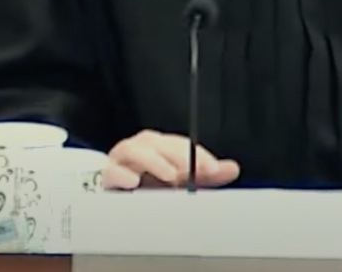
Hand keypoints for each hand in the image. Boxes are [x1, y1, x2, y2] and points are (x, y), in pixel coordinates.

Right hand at [103, 129, 240, 189]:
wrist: (120, 197)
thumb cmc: (153, 185)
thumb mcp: (184, 181)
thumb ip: (206, 174)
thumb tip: (233, 168)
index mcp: (162, 146)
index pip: (182, 145)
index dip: (199, 155)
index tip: (212, 169)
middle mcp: (143, 148)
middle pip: (158, 143)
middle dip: (178, 155)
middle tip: (191, 171)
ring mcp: (123, 161)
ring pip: (134, 150)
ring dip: (154, 161)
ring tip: (169, 175)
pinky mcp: (108, 176)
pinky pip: (111, 171)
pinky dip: (122, 175)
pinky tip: (134, 182)